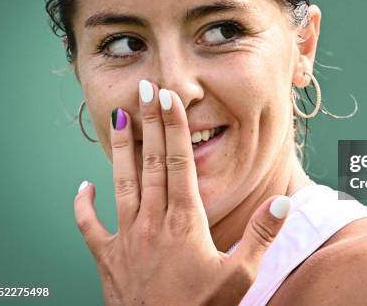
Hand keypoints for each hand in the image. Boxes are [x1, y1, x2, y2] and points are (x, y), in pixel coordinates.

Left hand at [73, 81, 290, 304]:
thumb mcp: (241, 276)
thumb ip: (262, 235)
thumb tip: (283, 201)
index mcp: (185, 221)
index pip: (178, 162)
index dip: (173, 127)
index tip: (168, 98)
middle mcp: (152, 222)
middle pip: (150, 162)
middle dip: (148, 123)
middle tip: (143, 90)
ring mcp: (126, 238)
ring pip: (121, 183)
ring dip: (121, 150)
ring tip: (119, 119)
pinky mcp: (107, 258)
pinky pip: (89, 226)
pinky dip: (83, 206)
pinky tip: (83, 187)